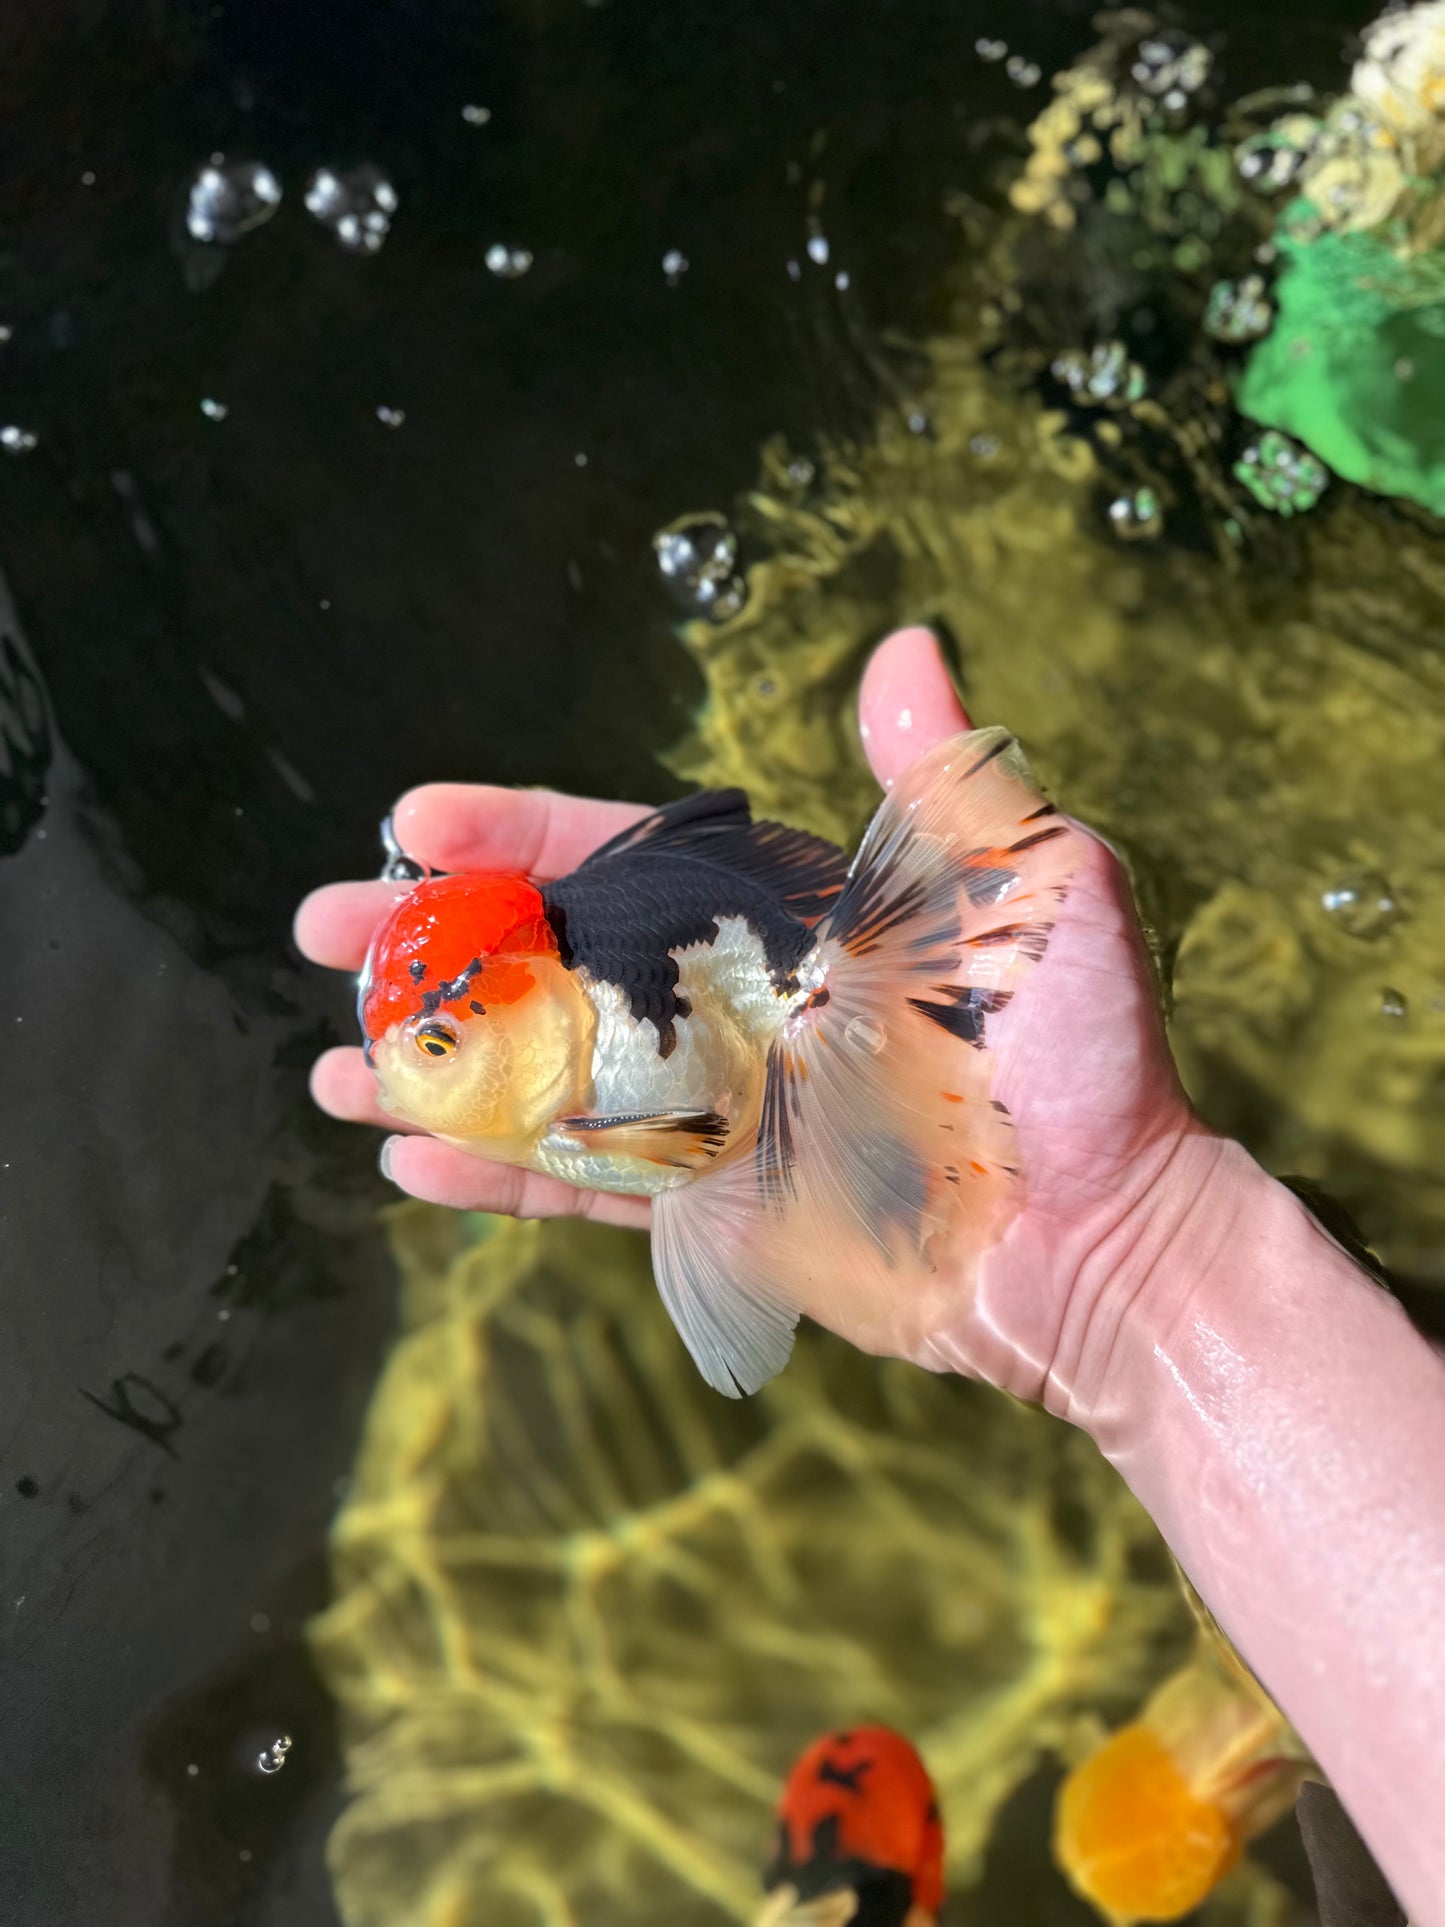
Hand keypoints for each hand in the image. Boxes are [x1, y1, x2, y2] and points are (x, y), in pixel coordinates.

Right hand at [296, 627, 1200, 1410]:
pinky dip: (495, 1174)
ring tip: (336, 1060)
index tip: (414, 822)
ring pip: (545, 1075)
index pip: (623, 855)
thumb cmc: (1079, 1057)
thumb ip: (945, 780)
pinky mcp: (716, 1210)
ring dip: (437, 1062)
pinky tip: (410, 1155)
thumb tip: (904, 643)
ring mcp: (716, 1112)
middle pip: (553, 959)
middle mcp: (735, 1005)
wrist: (1100, 1237)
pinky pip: (583, 1186)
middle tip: (328, 930)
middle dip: (435, 942)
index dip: (516, 834)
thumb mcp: (1032, 886)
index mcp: (787, 917)